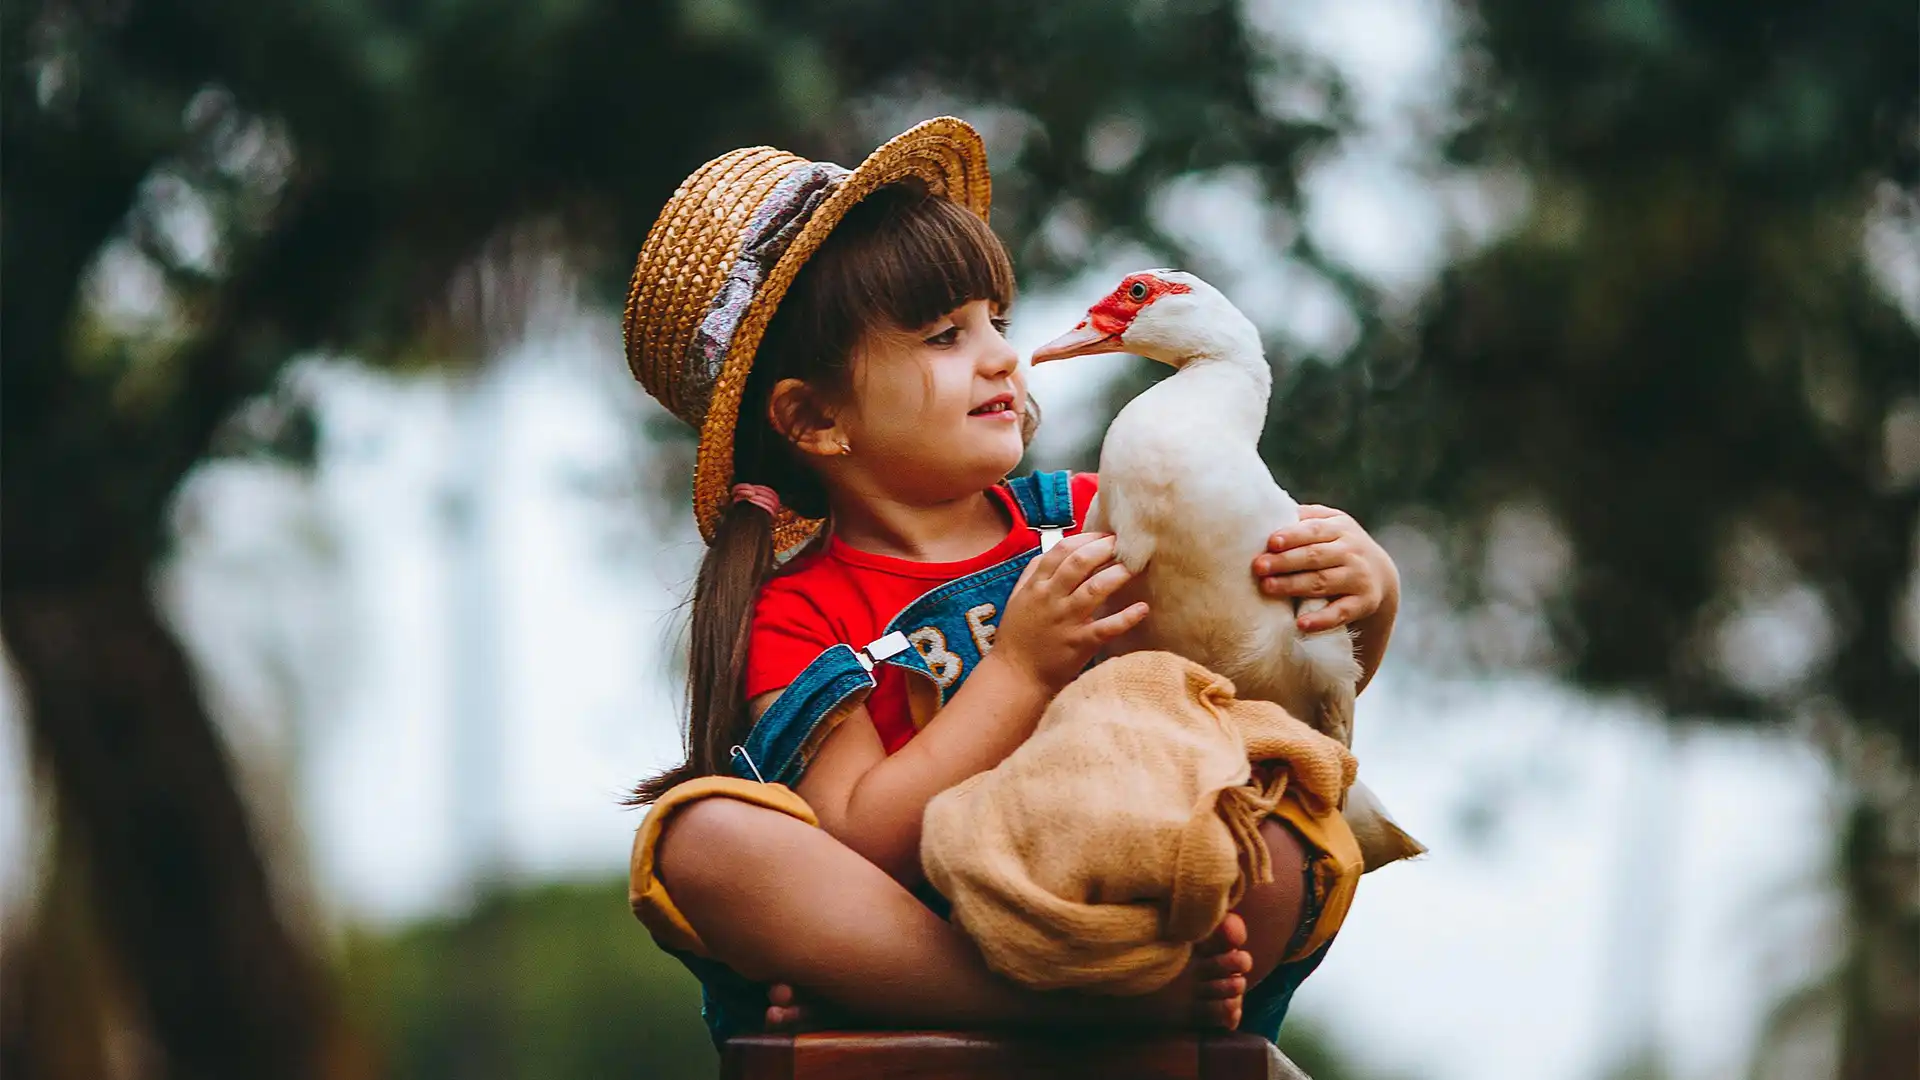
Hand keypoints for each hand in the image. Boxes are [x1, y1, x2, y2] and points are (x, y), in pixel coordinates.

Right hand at [993, 532, 1147, 693]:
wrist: (1015, 676)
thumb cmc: (1018, 636)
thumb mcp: (1019, 598)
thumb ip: (1034, 572)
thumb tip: (1055, 550)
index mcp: (1036, 586)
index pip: (1062, 550)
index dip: (1087, 538)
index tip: (1105, 535)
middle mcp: (1051, 599)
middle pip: (1079, 563)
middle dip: (1104, 548)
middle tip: (1125, 544)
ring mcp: (1066, 621)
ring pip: (1094, 590)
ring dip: (1117, 575)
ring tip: (1134, 567)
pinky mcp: (1080, 644)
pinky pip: (1106, 628)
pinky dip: (1126, 617)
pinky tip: (1142, 608)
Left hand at [1252, 505, 1399, 632]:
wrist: (1379, 574)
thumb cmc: (1339, 545)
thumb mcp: (1330, 524)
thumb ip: (1304, 518)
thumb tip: (1266, 511)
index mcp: (1340, 528)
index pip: (1314, 530)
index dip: (1292, 536)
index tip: (1270, 543)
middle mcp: (1352, 551)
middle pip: (1315, 556)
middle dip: (1285, 561)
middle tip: (1258, 567)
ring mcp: (1359, 577)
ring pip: (1323, 582)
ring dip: (1294, 585)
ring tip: (1268, 587)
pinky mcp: (1363, 603)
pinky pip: (1341, 612)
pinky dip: (1322, 620)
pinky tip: (1301, 624)